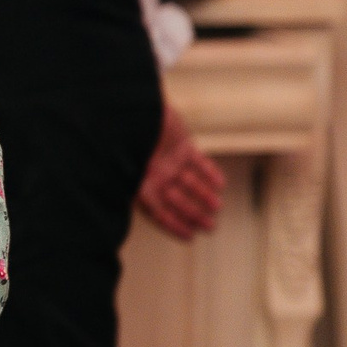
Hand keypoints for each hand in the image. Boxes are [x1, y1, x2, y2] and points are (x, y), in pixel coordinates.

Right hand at [137, 104, 224, 240]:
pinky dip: (210, 172)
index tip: (190, 237)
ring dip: (205, 196)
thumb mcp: (128, 170)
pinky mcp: (181, 145)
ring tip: (217, 206)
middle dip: (194, 214)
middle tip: (211, 227)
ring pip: (191, 182)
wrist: (134, 109)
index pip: (158, 211)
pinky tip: (221, 183)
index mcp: (139, 184)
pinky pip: (198, 162)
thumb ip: (140, 191)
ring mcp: (168, 160)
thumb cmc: (125, 139)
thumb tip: (152, 209)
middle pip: (177, 199)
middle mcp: (155, 175)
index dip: (174, 226)